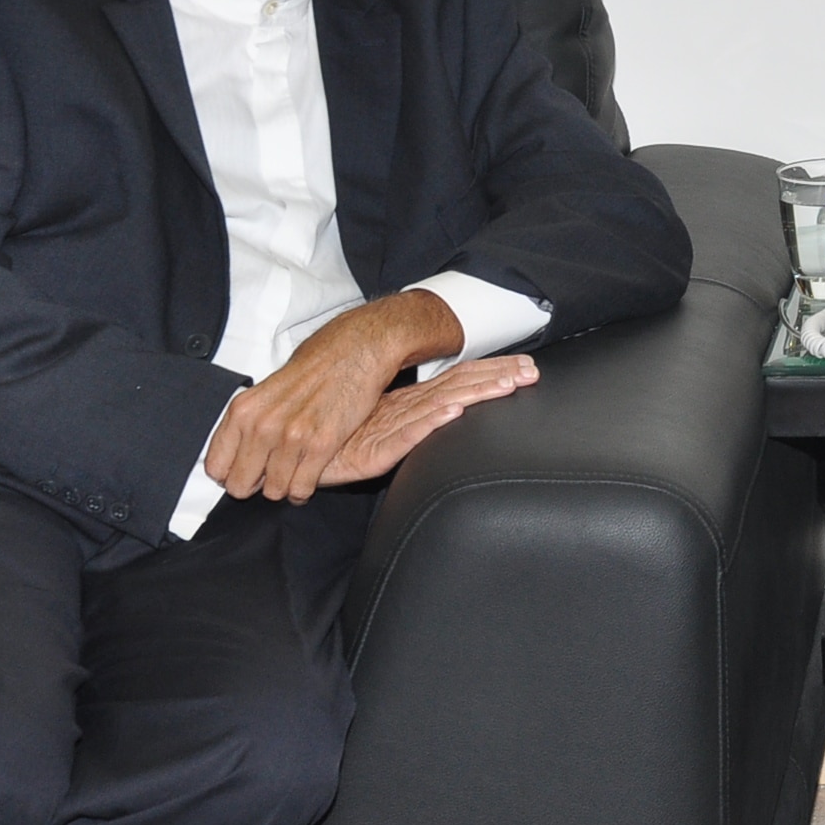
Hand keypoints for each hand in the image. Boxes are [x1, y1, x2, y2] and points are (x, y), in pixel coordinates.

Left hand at [204, 290, 466, 504]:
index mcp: (243, 411)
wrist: (354, 352)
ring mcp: (291, 437)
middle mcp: (262, 426)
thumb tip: (236, 454)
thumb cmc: (314, 366)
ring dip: (283, 487)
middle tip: (269, 476)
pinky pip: (301, 488)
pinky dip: (304, 490)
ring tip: (292, 474)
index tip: (244, 471)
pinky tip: (307, 478)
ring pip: (274, 491)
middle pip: (240, 485)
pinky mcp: (321, 445)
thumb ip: (249, 422)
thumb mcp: (265, 390)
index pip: (216, 467)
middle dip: (255, 485)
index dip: (231, 474)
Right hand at [317, 353, 537, 486]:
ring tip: (506, 386)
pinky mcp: (373, 452)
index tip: (525, 367)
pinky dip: (430, 423)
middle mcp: (402, 410)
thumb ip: (412, 420)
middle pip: (456, 388)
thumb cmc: (335, 441)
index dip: (490, 373)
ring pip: (439, 406)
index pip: (455, 381)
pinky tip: (452, 413)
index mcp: (406, 403)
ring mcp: (389, 428)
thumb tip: (448, 408)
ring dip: (475, 394)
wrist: (294, 458)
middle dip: (496, 379)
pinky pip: (405, 436)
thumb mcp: (382, 427)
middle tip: (531, 371)